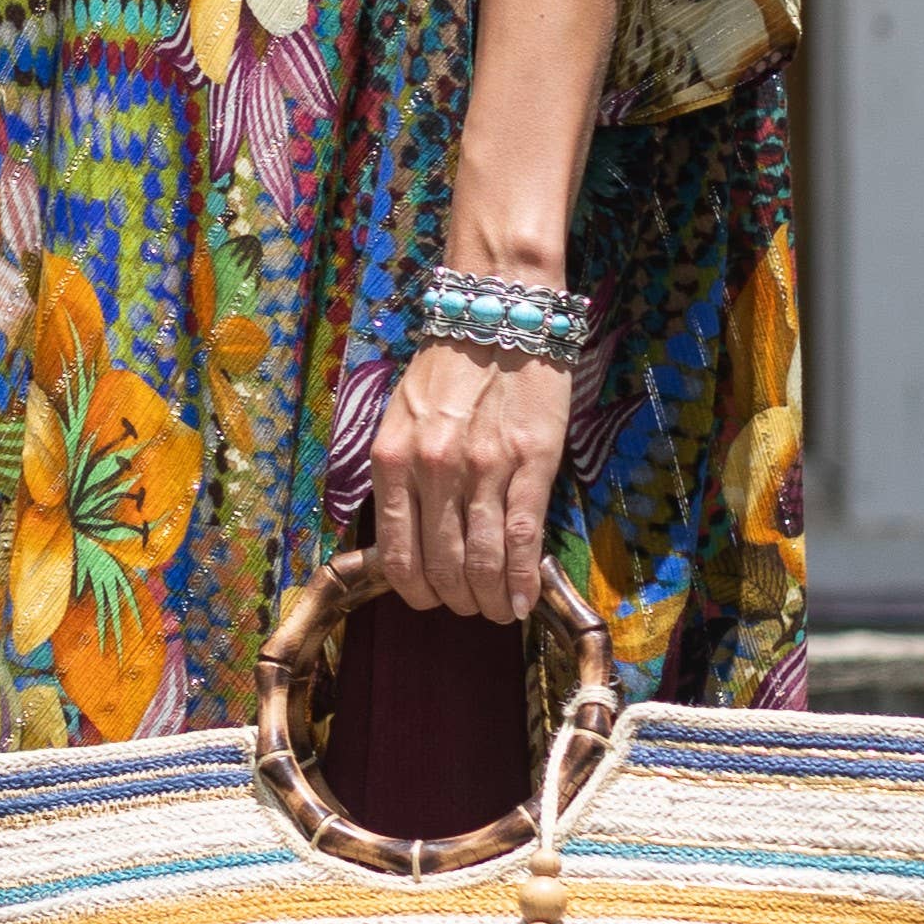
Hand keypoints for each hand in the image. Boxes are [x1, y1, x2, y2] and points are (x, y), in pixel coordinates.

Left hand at [370, 342, 573, 624]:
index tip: (432, 602)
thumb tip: (411, 541)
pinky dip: (522, 581)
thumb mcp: (402, 420)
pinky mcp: (531, 462)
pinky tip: (524, 601)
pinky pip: (523, 539)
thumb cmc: (450, 366)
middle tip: (472, 609)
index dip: (417, 592)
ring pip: (483, 562)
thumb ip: (402, 477)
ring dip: (492, 601)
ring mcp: (483, 468)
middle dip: (458, 602)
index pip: (399, 555)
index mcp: (393, 461)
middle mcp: (433, 469)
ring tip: (500, 612)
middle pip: (442, 567)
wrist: (498, 311)